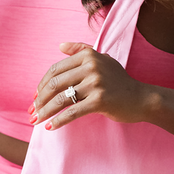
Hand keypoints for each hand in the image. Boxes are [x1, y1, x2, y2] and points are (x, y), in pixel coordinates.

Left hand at [30, 42, 147, 129]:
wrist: (142, 98)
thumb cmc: (119, 81)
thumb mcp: (102, 59)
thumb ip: (81, 50)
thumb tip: (59, 46)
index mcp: (88, 55)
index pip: (55, 69)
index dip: (41, 84)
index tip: (35, 97)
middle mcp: (91, 66)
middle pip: (55, 83)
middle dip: (39, 99)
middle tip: (32, 111)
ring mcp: (96, 83)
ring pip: (61, 98)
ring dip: (45, 111)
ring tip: (36, 120)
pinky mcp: (100, 100)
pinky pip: (72, 112)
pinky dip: (59, 121)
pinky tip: (50, 127)